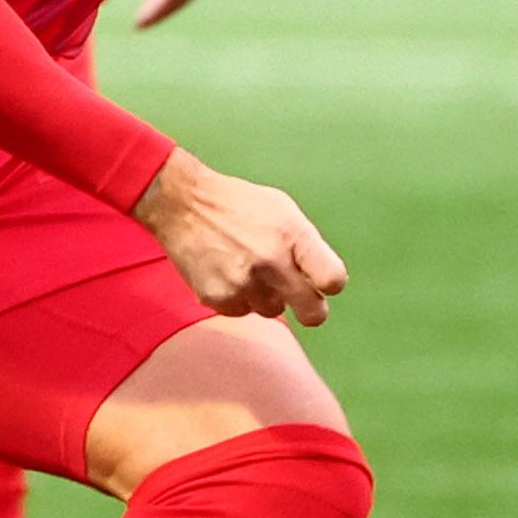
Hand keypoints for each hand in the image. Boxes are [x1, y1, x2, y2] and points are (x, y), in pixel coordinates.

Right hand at [139, 148, 345, 327]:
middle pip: (313, 313)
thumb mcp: (283, 211)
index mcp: (294, 236)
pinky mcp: (218, 298)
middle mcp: (272, 263)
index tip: (322, 282)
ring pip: (272, 310)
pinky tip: (227, 272)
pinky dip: (238, 298)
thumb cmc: (239, 205)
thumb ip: (306, 246)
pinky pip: (242, 311)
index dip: (330, 284)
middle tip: (302, 301)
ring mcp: (244, 284)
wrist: (184, 205)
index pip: (333, 280)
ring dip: (267, 296)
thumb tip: (323, 281)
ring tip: (248, 268)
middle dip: (312, 309)